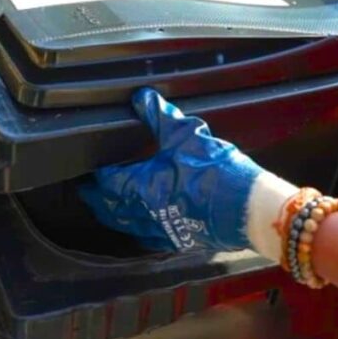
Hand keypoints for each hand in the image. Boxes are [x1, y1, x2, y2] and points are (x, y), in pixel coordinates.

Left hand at [80, 88, 296, 258]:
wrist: (249, 209)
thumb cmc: (217, 172)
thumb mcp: (185, 134)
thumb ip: (160, 116)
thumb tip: (141, 97)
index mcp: (140, 187)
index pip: (107, 182)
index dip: (97, 176)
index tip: (90, 172)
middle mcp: (145, 213)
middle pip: (111, 209)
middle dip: (97, 201)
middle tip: (88, 194)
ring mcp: (163, 230)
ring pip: (128, 227)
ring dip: (114, 217)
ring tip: (108, 211)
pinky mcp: (181, 241)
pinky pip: (150, 239)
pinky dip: (139, 231)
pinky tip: (143, 227)